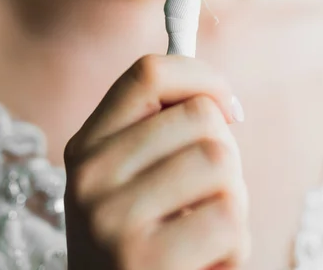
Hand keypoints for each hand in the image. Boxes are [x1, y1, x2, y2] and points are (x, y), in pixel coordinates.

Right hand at [64, 55, 249, 269]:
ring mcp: (112, 218)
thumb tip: (221, 98)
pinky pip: (230, 218)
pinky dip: (235, 243)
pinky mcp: (145, 261)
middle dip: (226, 150)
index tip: (228, 104)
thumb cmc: (141, 240)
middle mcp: (90, 175)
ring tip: (205, 225)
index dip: (202, 76)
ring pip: (221, 162)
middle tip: (210, 189)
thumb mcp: (129, 180)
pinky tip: (204, 259)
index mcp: (87, 145)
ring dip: (233, 198)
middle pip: (201, 116)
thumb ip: (161, 133)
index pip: (148, 72)